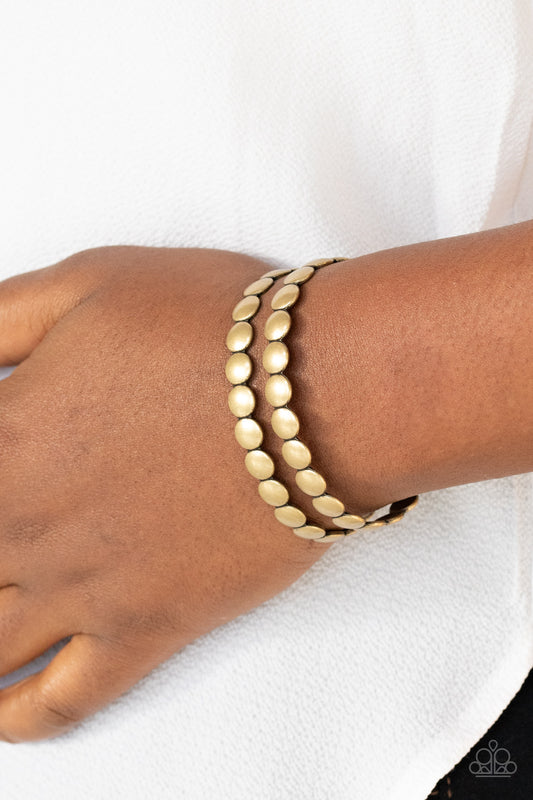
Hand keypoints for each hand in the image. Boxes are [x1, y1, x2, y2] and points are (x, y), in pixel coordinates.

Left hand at [0, 246, 325, 742]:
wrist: (319, 393)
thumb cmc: (214, 331)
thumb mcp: (83, 283)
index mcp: (2, 438)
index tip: (7, 460)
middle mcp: (23, 525)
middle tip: (14, 533)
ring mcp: (81, 589)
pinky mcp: (147, 628)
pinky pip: (60, 699)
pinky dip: (17, 717)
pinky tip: (0, 713)